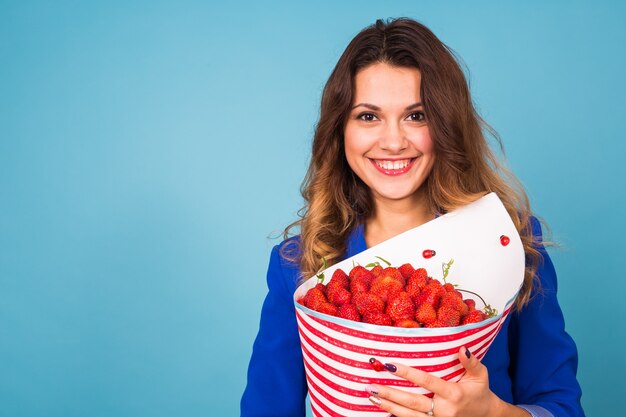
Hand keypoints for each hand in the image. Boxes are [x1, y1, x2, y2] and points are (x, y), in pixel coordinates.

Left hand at [365, 347, 529, 416]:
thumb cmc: (480, 392)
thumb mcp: (481, 376)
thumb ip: (472, 362)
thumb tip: (462, 348)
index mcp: (453, 394)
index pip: (426, 381)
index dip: (407, 373)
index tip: (390, 365)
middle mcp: (443, 410)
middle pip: (412, 402)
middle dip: (390, 394)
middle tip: (371, 385)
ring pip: (408, 415)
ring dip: (388, 406)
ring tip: (370, 396)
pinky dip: (396, 415)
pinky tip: (382, 407)